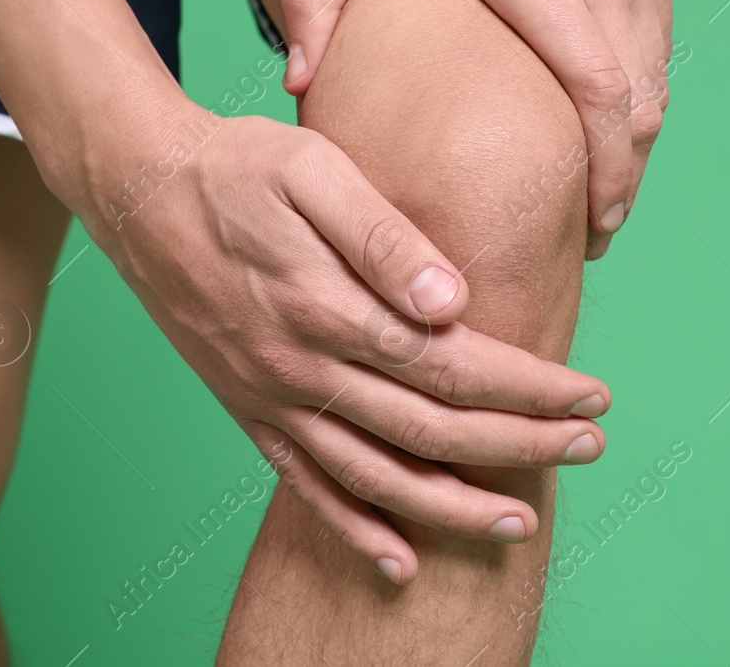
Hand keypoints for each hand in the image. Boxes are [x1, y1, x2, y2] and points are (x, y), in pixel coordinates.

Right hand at [68, 103, 611, 582]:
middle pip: (429, 430)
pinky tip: (399, 561)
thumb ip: (383, 236)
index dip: (529, 389)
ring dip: (453, 508)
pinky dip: (355, 530)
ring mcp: (270, 397)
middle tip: (590, 448)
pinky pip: (307, 485)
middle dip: (520, 447)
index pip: (452, 366)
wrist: (137, 190)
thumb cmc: (234, 168)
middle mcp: (300, 366)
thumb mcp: (312, 169)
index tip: (591, 395)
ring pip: (376, 476)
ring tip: (520, 521)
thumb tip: (453, 302)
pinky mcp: (246, 409)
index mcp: (327, 305)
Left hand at [278, 0, 672, 259]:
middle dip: (625, 180)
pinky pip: (659, 43)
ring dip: (635, 141)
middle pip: (643, 106)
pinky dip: (642, 92)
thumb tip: (295, 83)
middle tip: (591, 233)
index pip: (600, 97)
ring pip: (660, 79)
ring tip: (599, 191)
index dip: (607, 173)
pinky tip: (606, 121)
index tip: (591, 227)